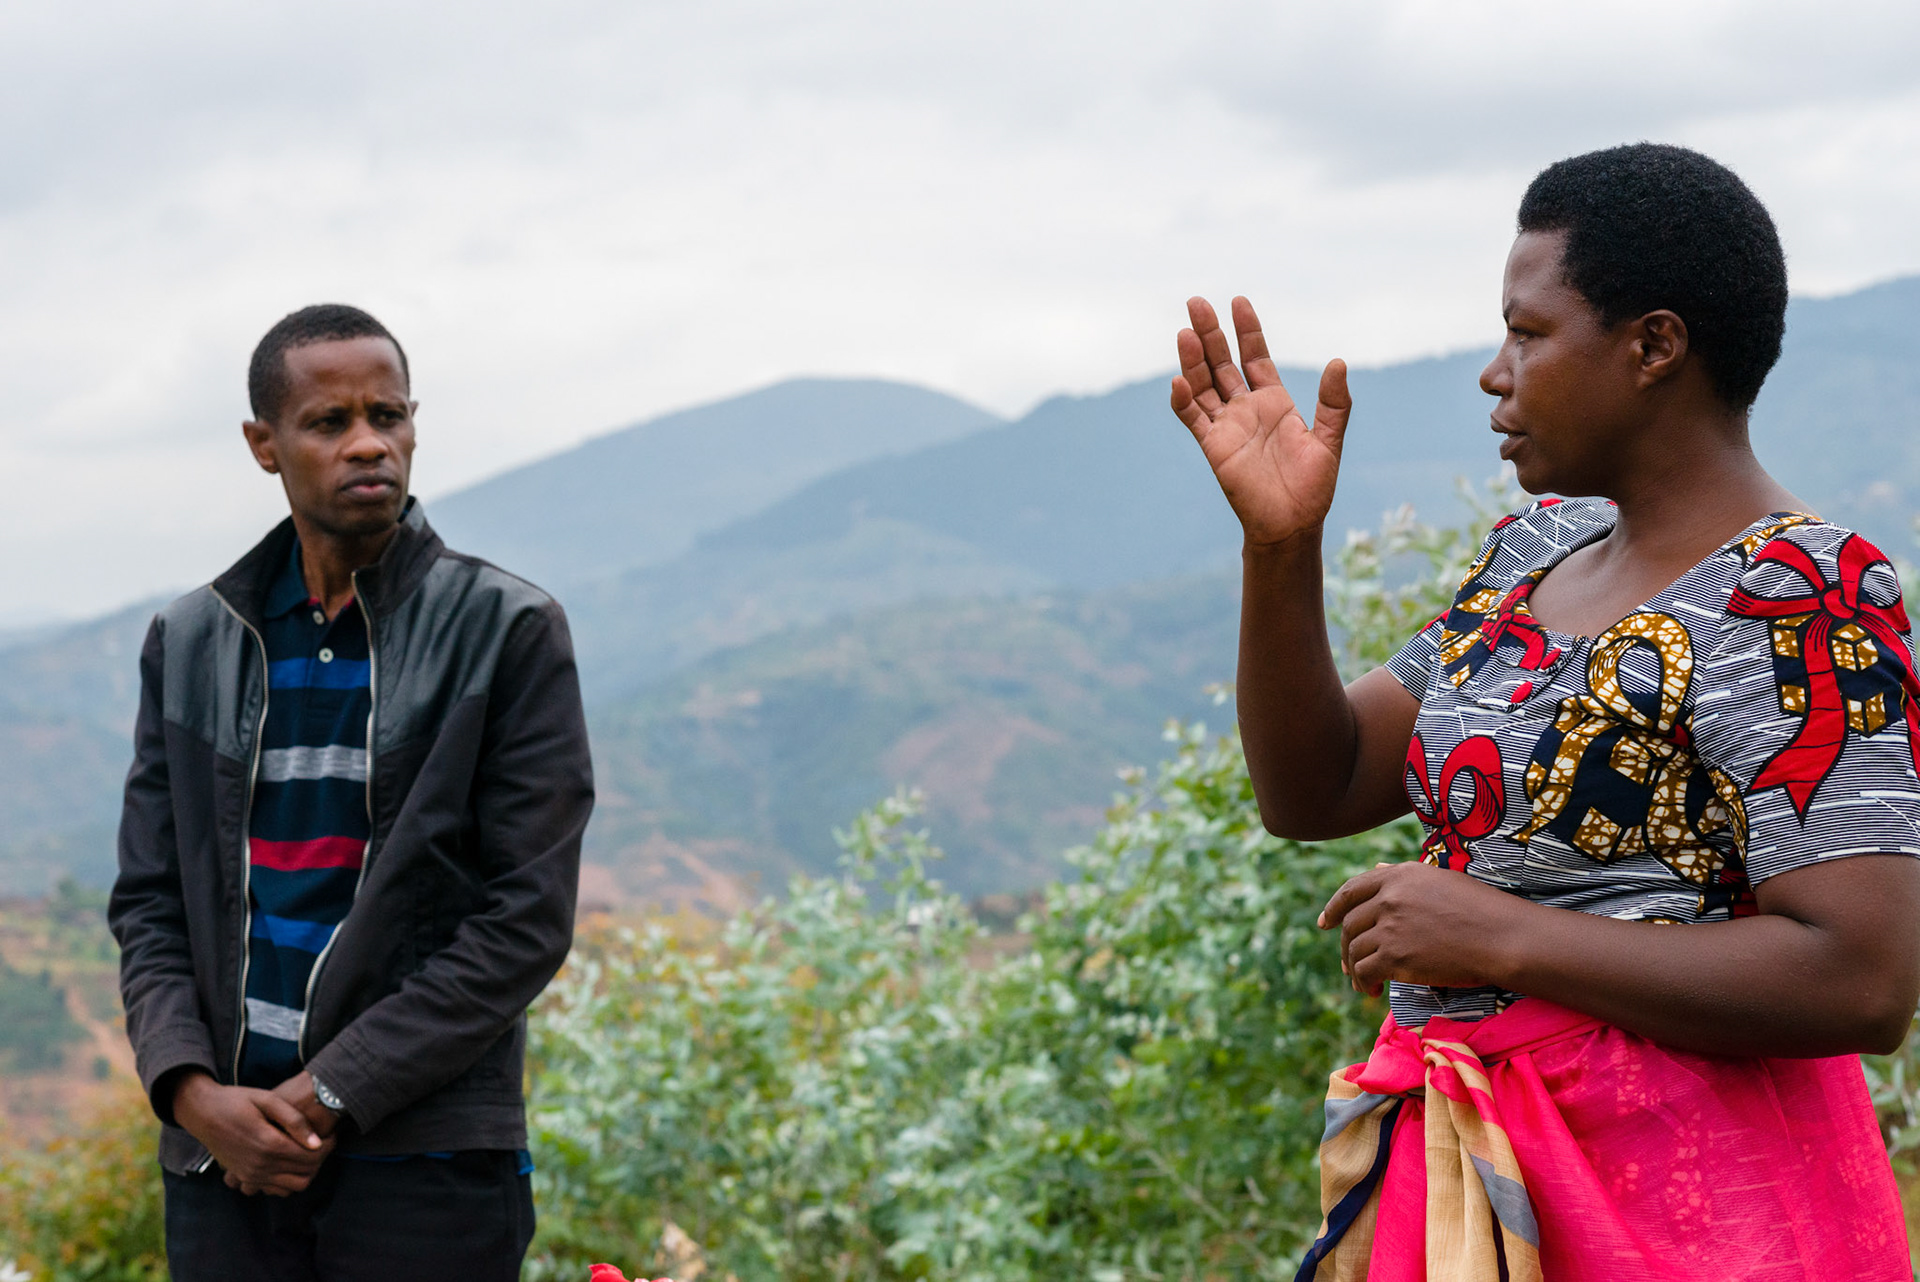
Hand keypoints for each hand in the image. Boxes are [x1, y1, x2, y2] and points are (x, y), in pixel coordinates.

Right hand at [170, 1070, 331, 1196]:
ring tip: (309, 1151)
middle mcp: (260, 1165)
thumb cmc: (237, 1100)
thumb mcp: (268, 1100)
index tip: (332, 1134)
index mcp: (268, 1144)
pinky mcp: (244, 1177)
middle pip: (305, 1172)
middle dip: (320, 1158)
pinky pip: (275, 1189)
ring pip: (293, 1186)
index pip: (311, 1156)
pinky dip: (289, 1180)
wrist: (202, 1112)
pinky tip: (291, 1160)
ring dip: (307, 1171)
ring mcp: (250, 1175)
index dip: (329, 1146)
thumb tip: (316, 1143)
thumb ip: (294, 1121)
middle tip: (323, 1141)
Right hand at [1170, 296, 1351, 547]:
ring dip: (1192, 360)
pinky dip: (1184, 400)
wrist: (1292, 525)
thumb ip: (1334, 403)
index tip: (1238, 302)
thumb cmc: (1313, 487)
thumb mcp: (1329, 440)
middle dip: (1210, 333)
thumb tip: (1338, 363)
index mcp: (1274, 402)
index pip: (1255, 356)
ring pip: (1203, 385)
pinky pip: (1194, 419)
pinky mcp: (1214, 448)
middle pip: (1222, 363)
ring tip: (1185, 332)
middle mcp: (1246, 409)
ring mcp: (1227, 427)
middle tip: (1196, 302)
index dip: (1247, 330)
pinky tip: (1179, 380)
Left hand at [1318, 862, 1517, 996]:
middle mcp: (1389, 897)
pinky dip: (1363, 983)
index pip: (1352, 890)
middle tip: (1347, 963)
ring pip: (1354, 949)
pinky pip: (1365, 971)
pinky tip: (1370, 991)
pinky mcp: (1395, 956)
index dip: (1334, 907)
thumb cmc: (1481, 910)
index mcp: (1400, 875)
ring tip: (1361, 983)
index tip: (1325, 923)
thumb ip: (1403, 878)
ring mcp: (1390, 926)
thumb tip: (1375, 869)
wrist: (1503, 938)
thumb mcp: (1440, 880)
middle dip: (1345, 945)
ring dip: (1354, 969)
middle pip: (1350, 924)